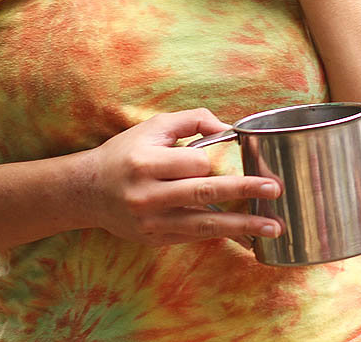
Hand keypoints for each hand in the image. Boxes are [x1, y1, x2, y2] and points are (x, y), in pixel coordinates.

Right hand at [78, 109, 283, 245]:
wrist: (86, 191)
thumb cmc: (126, 153)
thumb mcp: (154, 127)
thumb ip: (193, 120)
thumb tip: (229, 128)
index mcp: (145, 164)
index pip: (194, 163)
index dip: (212, 159)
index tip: (227, 156)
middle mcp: (147, 195)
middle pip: (204, 193)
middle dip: (243, 191)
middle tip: (275, 189)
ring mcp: (151, 222)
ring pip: (204, 224)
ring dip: (243, 227)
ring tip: (274, 227)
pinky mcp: (155, 239)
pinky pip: (196, 237)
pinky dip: (224, 237)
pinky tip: (250, 239)